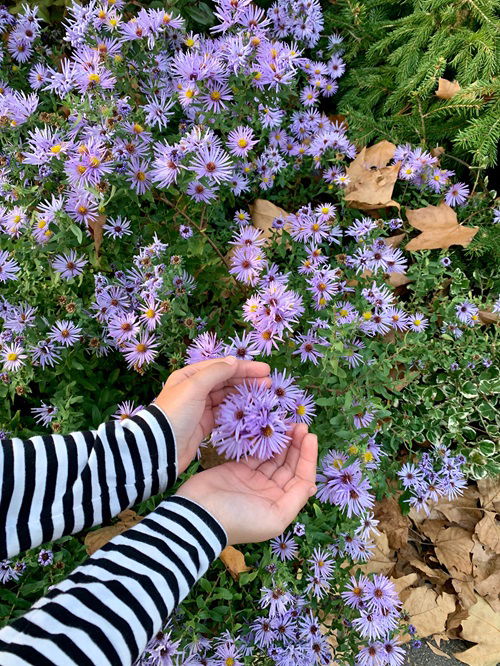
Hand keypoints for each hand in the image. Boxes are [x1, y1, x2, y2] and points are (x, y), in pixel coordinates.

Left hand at [154, 357, 269, 474]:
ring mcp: (200, 406)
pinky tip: (249, 408)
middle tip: (268, 382)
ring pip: (227, 395)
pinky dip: (237, 409)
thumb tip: (234, 361)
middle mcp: (195, 388)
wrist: (162, 447)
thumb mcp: (194, 387)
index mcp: (190, 375)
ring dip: (244, 393)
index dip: (244, 367)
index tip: (264, 369)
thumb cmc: (175, 413)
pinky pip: (225, 412)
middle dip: (247, 379)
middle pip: (226, 380)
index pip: (221, 366)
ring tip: (262, 394)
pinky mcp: (205, 423)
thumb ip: (215, 372)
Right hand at [176, 424, 317, 544]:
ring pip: (274, 458)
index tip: (310, 436)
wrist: (198, 516)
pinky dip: (264, 442)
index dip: (308, 457)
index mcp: (281, 505)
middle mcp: (270, 493)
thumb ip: (296, 498)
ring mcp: (254, 480)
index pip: (302, 478)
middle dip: (298, 446)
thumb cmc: (238, 519)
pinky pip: (256, 453)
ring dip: (283, 442)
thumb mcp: (275, 517)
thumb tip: (311, 484)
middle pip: (290, 466)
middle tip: (300, 425)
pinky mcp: (238, 469)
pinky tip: (270, 429)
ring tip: (289, 424)